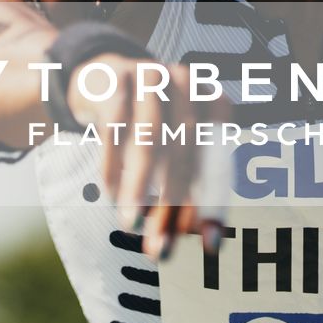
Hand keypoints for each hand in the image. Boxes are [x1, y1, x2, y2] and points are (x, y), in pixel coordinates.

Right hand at [65, 53, 228, 260]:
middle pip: (185, 152)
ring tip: (132, 224)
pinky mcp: (116, 80)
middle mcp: (186, 83)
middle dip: (172, 204)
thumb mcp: (176, 144)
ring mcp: (150, 77)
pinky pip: (115, 129)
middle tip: (161, 247)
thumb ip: (189, 185)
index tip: (207, 244)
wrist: (104, 75)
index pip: (218, 159)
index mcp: (212, 99)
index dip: (213, 204)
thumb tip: (194, 235)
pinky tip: (111, 193)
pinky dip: (113, 166)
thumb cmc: (148, 119)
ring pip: (149, 140)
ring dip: (139, 188)